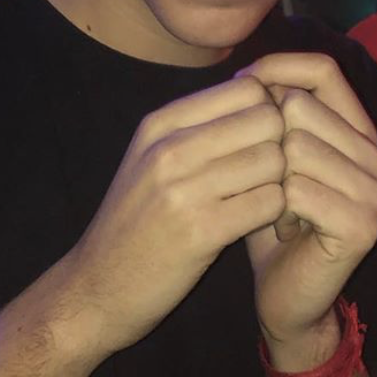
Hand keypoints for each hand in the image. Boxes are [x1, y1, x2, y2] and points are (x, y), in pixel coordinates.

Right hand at [57, 76, 287, 358]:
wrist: (96, 290)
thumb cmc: (138, 220)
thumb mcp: (152, 158)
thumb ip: (201, 125)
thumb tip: (263, 90)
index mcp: (161, 124)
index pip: (247, 87)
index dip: (268, 110)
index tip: (264, 139)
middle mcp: (169, 149)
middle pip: (268, 119)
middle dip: (280, 143)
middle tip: (272, 172)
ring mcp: (182, 190)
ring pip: (274, 159)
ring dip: (280, 181)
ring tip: (265, 198)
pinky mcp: (201, 232)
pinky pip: (270, 202)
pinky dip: (275, 213)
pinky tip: (258, 224)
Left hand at [238, 54, 376, 368]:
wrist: (283, 295)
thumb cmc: (269, 219)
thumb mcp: (267, 157)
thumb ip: (270, 114)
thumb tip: (250, 73)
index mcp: (359, 130)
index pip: (324, 70)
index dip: (278, 69)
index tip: (239, 88)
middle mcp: (376, 155)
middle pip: (302, 108)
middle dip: (266, 142)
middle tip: (265, 184)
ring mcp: (375, 191)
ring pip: (295, 147)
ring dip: (270, 181)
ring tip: (274, 208)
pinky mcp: (362, 226)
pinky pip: (297, 190)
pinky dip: (276, 209)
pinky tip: (282, 229)